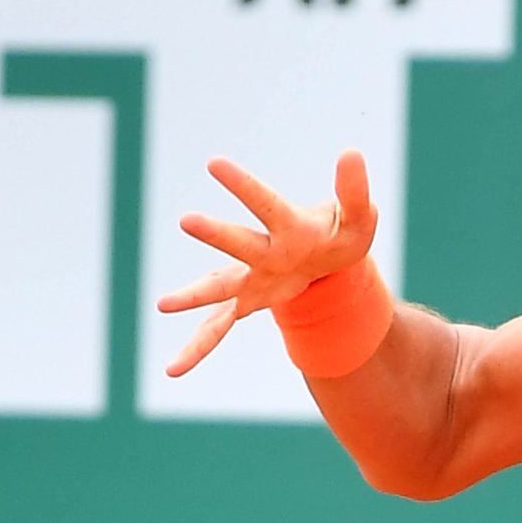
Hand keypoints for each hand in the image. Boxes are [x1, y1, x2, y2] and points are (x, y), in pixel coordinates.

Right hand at [158, 152, 377, 375]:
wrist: (324, 257)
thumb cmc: (338, 233)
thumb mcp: (358, 217)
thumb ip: (354, 191)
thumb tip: (352, 152)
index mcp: (287, 226)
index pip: (265, 202)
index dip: (243, 184)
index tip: (214, 163)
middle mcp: (262, 251)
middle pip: (240, 244)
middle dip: (217, 235)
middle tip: (187, 220)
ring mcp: (250, 278)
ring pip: (219, 289)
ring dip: (194, 297)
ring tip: (163, 305)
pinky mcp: (246, 302)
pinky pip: (217, 328)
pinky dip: (197, 348)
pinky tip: (172, 370)